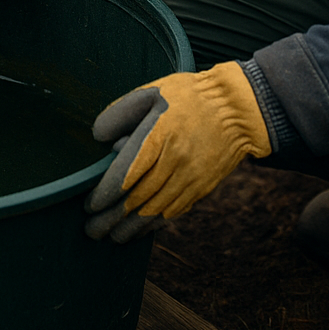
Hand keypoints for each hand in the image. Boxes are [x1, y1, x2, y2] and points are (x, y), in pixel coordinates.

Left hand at [84, 62, 271, 241]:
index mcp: (159, 136)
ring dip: (130, 228)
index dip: (105, 195)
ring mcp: (190, 178)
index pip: (126, 175)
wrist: (238, 109)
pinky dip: (153, 225)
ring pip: (154, 212)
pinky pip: (173, 212)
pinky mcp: (202, 188)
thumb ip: (121, 112)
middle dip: (111, 218)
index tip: (90, 205)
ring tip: (111, 237)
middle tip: (92, 230)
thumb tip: (98, 137)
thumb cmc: (190, 96)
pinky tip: (138, 231)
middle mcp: (175, 162)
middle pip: (137, 199)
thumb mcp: (153, 92)